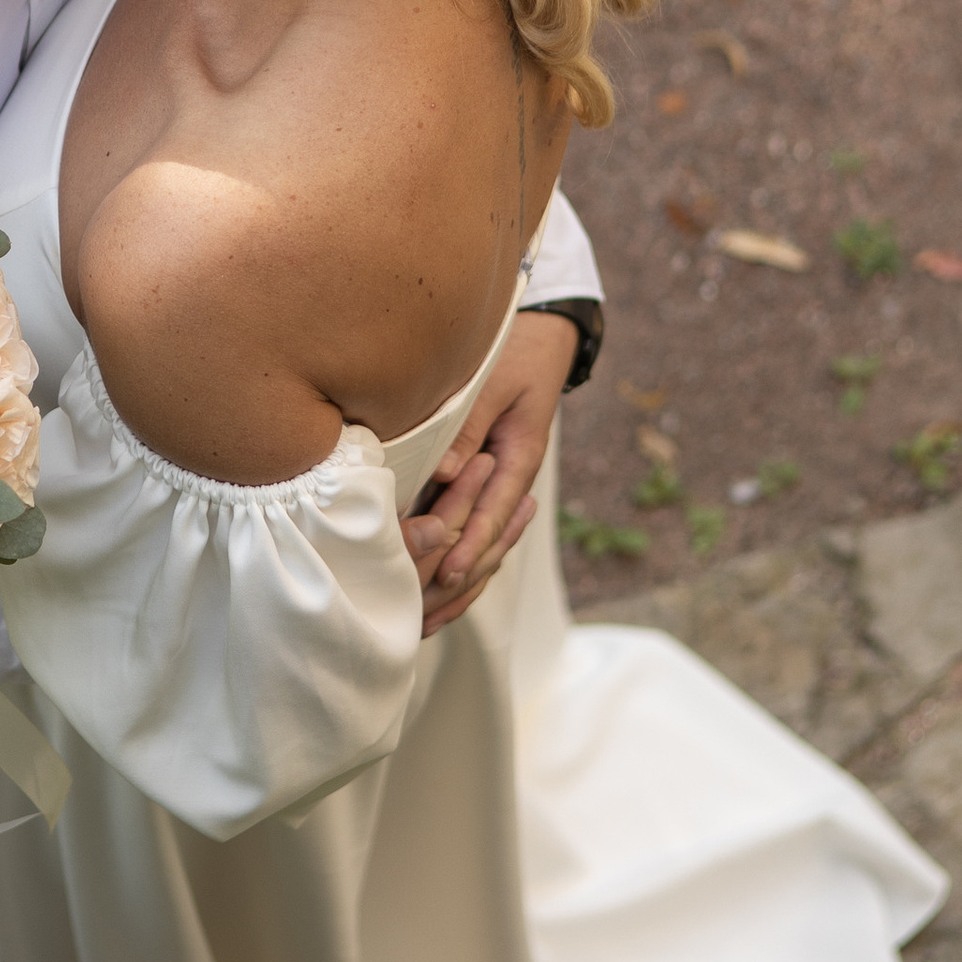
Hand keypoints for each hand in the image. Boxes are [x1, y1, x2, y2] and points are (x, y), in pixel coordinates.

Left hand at [403, 313, 577, 635]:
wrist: (539, 340)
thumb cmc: (514, 354)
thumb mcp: (495, 384)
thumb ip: (468, 427)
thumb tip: (443, 473)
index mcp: (521, 458)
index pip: (494, 513)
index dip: (471, 546)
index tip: (447, 575)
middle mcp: (512, 481)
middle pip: (487, 542)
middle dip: (457, 580)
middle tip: (422, 614)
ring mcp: (499, 486)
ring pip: (481, 546)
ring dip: (455, 585)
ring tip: (423, 620)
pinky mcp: (481, 483)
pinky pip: (472, 530)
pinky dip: (454, 562)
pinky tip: (432, 592)